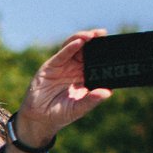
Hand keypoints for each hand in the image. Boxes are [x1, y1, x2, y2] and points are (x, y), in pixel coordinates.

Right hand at [12, 29, 115, 150]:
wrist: (38, 118)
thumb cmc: (60, 114)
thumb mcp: (78, 109)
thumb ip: (91, 101)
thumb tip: (107, 93)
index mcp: (85, 78)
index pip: (96, 61)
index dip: (104, 53)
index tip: (114, 48)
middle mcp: (75, 69)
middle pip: (87, 50)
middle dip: (95, 41)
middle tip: (104, 34)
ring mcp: (63, 66)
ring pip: (75, 47)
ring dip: (83, 38)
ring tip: (93, 35)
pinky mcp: (51, 65)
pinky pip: (62, 54)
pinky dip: (70, 47)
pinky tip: (79, 42)